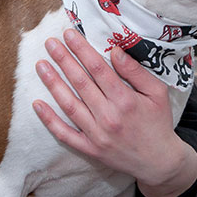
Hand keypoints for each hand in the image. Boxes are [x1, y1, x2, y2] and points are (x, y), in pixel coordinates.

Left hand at [32, 29, 196, 196]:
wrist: (159, 162)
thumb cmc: (158, 123)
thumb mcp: (157, 92)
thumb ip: (135, 71)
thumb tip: (115, 50)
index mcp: (125, 100)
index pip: (97, 68)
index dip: (81, 49)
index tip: (69, 34)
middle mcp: (108, 116)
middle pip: (80, 83)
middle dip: (63, 60)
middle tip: (50, 43)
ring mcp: (97, 134)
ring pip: (69, 105)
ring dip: (53, 83)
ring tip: (41, 65)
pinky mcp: (90, 149)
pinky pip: (65, 134)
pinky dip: (49, 120)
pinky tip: (36, 104)